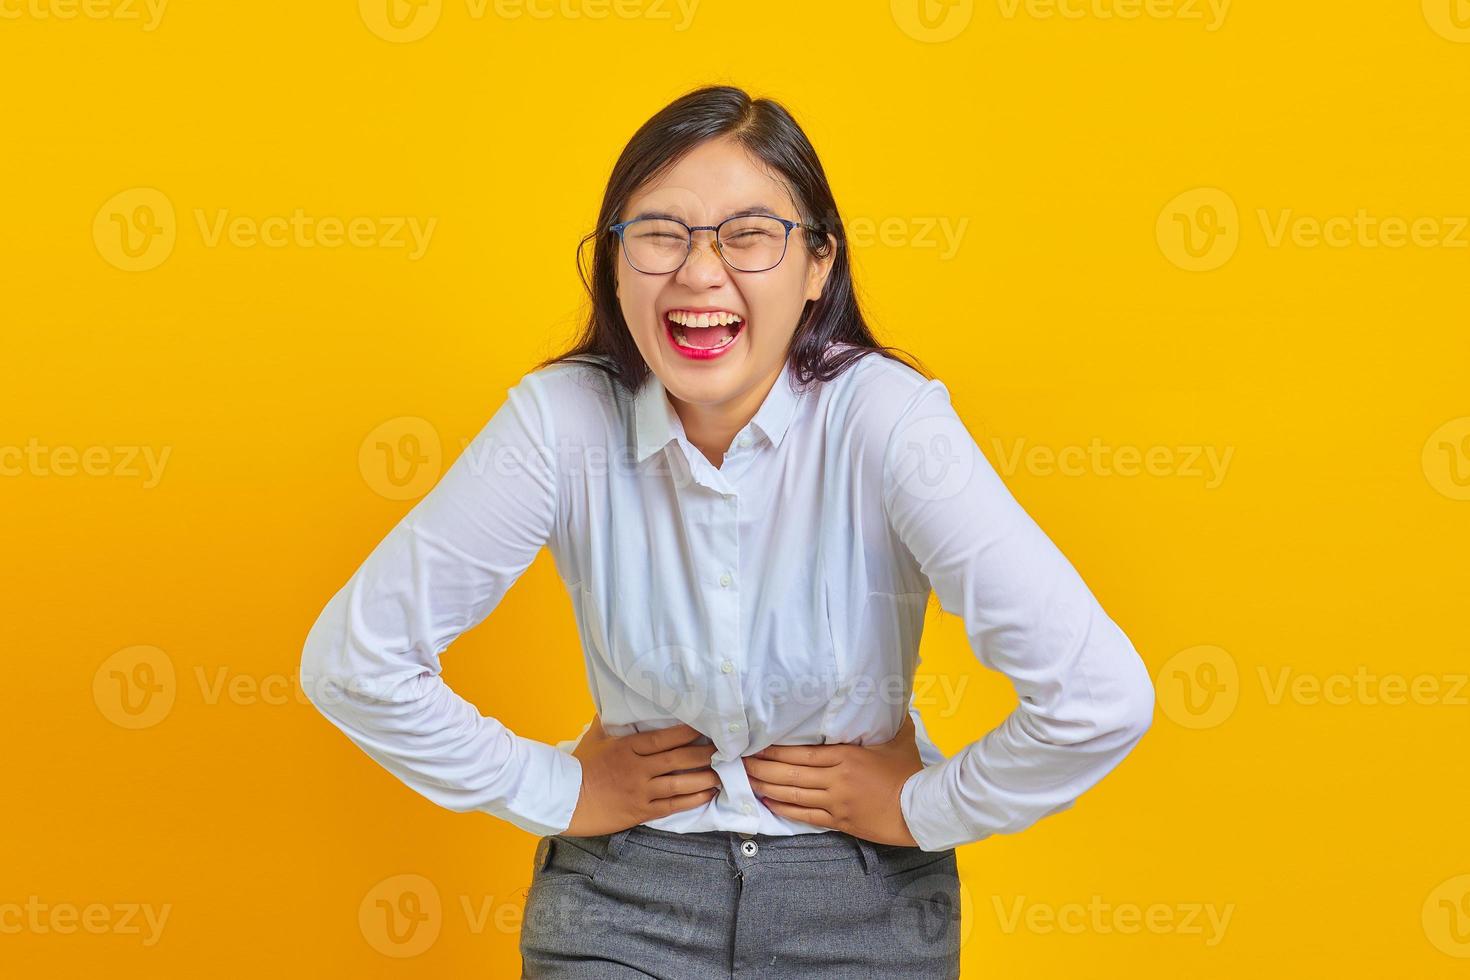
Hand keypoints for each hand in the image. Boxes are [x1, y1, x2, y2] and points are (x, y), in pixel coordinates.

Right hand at [564, 716, 720, 836]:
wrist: (565, 801)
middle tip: (726, 749)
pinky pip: (673, 805)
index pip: (665, 737)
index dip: (689, 732)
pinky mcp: (641, 811)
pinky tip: (707, 793)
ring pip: (680, 783)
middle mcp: (638, 768)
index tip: (708, 727)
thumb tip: (617, 700)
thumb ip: (610, 720)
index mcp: (628, 747)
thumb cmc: (579, 766)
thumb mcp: (594, 738)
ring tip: (722, 773)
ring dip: (705, 777)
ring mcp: (640, 790)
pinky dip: (692, 799)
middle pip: (679, 759)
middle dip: (705, 754)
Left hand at [742, 713, 924, 845]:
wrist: (919, 809)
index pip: (801, 751)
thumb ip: (883, 716)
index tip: (756, 743)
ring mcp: (835, 802)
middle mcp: (836, 778)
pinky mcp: (838, 821)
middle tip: (740, 761)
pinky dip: (783, 808)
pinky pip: (804, 816)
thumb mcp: (897, 737)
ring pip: (792, 794)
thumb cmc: (909, 771)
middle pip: (790, 772)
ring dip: (766, 786)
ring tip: (746, 780)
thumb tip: (881, 692)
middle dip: (761, 766)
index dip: (775, 749)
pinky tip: (767, 802)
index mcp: (846, 755)